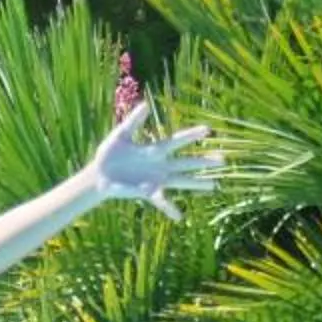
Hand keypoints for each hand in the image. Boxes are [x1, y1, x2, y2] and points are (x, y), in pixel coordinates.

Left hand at [89, 102, 220, 220]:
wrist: (98, 175)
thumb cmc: (109, 154)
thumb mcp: (121, 134)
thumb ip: (134, 121)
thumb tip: (146, 104)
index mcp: (154, 150)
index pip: (177, 141)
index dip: (191, 135)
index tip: (208, 130)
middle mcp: (160, 165)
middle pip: (186, 162)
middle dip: (204, 161)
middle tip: (223, 159)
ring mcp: (156, 180)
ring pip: (181, 181)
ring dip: (197, 183)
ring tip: (214, 185)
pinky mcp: (147, 192)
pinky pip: (161, 201)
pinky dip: (170, 209)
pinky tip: (180, 217)